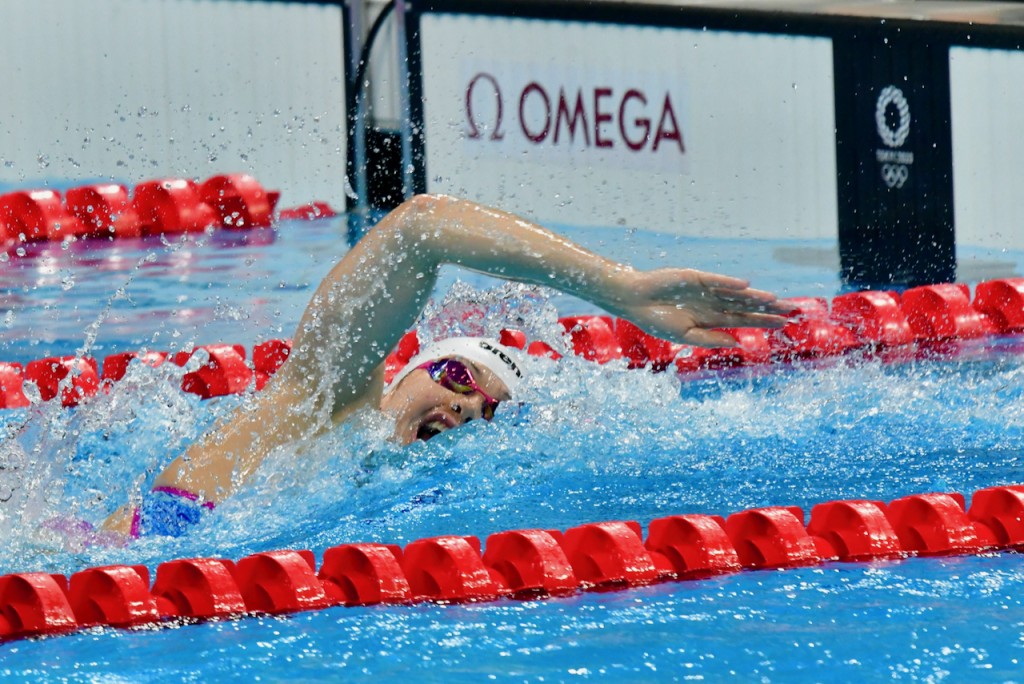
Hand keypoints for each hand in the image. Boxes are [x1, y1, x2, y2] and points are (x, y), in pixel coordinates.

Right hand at [610, 268, 790, 346]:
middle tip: (792, 309)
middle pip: (746, 306)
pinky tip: (746, 285)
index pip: (743, 320)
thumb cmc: (655, 320)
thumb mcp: (684, 336)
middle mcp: (713, 303)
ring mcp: (705, 289)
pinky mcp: (695, 278)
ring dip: (754, 296)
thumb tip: (737, 343)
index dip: (763, 322)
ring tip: (775, 300)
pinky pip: (716, 281)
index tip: (784, 324)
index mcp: (711, 318)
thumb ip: (710, 339)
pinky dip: (730, 283)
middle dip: (768, 308)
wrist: (634, 300)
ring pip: (736, 293)